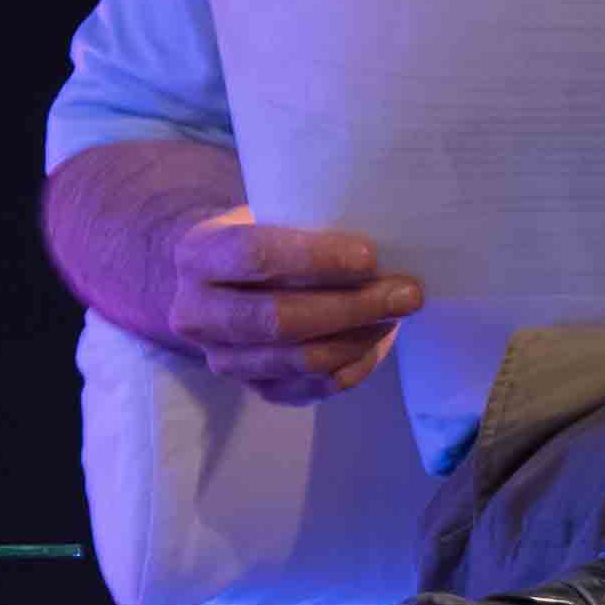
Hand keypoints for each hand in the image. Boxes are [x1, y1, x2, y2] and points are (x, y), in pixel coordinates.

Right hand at [102, 182, 420, 398]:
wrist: (217, 282)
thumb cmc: (259, 235)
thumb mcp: (268, 214)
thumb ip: (308, 226)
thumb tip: (382, 245)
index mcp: (196, 256)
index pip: (253, 257)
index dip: (315, 258)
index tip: (371, 255)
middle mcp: (196, 314)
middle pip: (278, 320)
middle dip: (352, 307)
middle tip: (407, 292)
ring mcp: (221, 359)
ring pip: (300, 360)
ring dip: (360, 337)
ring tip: (397, 313)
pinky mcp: (253, 389)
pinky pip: (313, 388)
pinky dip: (353, 365)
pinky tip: (376, 339)